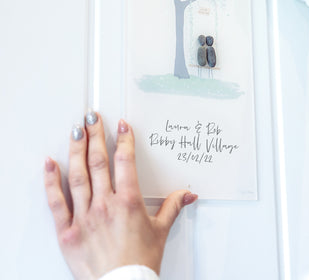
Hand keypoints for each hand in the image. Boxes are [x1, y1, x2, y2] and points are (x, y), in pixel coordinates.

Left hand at [44, 113, 196, 279]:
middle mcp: (104, 205)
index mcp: (128, 202)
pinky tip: (50, 163)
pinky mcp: (68, 231)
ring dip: (77, 150)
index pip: (125, 161)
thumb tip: (188, 194)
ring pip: (78, 175)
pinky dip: (51, 181)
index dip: (123, 139)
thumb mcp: (160, 231)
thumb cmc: (140, 263)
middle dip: (96, 135)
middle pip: (98, 162)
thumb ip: (173, 207)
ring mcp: (84, 216)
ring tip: (76, 131)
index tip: (121, 125)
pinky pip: (57, 202)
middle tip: (93, 117)